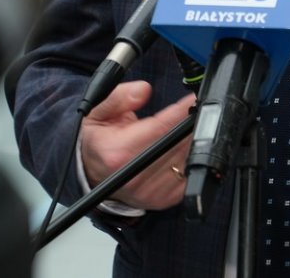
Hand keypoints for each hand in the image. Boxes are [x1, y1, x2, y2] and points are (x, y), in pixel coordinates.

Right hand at [80, 81, 194, 210]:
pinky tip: (186, 147)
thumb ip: (119, 97)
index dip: (178, 113)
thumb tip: (143, 90)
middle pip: (175, 146)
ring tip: (191, 127)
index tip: (191, 100)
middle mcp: (134, 176)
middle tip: (196, 110)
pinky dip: (190, 160)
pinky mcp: (161, 200)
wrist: (92, 172)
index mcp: (117, 153)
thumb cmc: (99, 140)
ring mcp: (149, 192)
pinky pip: (187, 177)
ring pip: (184, 161)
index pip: (157, 129)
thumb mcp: (98, 111)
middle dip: (189, 126)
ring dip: (192, 143)